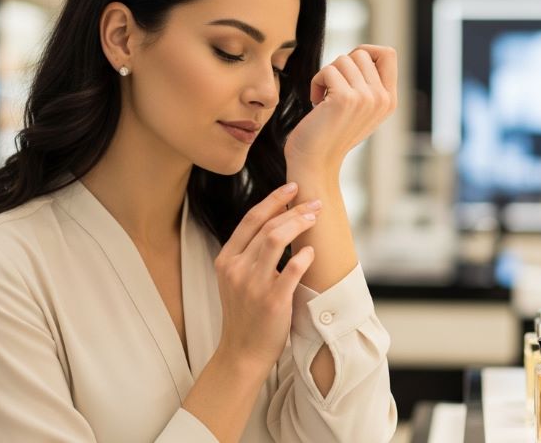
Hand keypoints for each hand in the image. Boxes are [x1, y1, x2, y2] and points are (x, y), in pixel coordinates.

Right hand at [213, 183, 320, 369]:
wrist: (242, 352)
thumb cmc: (246, 314)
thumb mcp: (237, 279)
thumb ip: (250, 254)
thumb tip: (278, 221)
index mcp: (226, 259)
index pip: (250, 219)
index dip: (273, 200)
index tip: (292, 187)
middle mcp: (236, 268)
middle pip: (267, 226)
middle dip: (293, 209)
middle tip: (314, 202)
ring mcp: (252, 284)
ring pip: (275, 239)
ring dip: (298, 223)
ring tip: (314, 217)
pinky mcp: (271, 300)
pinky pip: (291, 270)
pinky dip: (304, 256)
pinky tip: (312, 251)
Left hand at [284, 44, 397, 172]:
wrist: (315, 162)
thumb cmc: (331, 132)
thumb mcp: (360, 108)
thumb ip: (368, 83)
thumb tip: (361, 53)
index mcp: (389, 100)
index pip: (388, 53)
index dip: (366, 52)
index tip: (349, 71)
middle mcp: (382, 99)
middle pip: (362, 53)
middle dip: (341, 66)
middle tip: (333, 89)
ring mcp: (365, 99)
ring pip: (343, 59)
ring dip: (327, 75)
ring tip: (324, 98)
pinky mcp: (345, 99)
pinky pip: (328, 70)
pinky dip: (316, 83)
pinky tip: (316, 102)